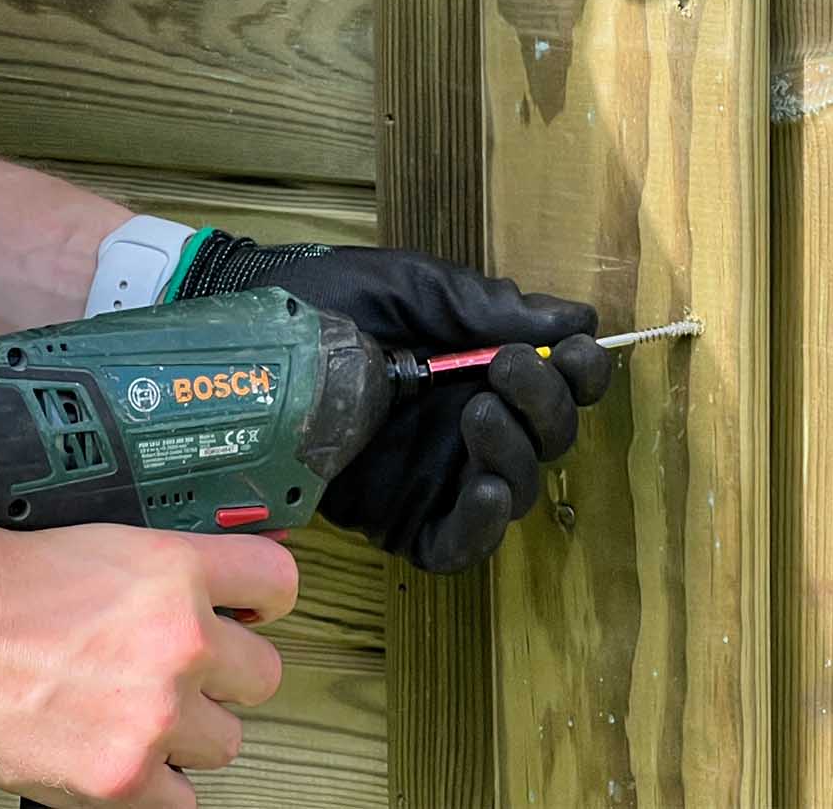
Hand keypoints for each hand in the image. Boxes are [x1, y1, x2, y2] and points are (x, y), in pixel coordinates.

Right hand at [0, 523, 293, 807]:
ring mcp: (157, 715)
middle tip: (194, 671)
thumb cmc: (2, 585)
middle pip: (265, 674)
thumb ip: (167, 568)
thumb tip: (210, 582)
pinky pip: (182, 800)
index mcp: (177, 572)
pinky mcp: (124, 779)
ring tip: (145, 712)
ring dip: (193, 732)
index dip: (269, 599)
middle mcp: (180, 642)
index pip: (278, 583)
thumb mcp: (105, 541)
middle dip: (231, 674)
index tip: (258, 611)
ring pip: (226, 741)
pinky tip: (127, 754)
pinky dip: (157, 783)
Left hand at [172, 233, 613, 571]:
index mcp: (485, 365)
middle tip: (508, 370)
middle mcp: (473, 422)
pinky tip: (482, 491)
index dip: (581, 372)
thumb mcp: (412, 288)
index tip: (578, 352)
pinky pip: (457, 543)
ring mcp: (438, 473)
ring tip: (480, 414)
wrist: (252, 338)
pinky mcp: (400, 518)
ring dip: (516, 456)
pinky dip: (481, 527)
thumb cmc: (330, 299)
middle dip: (546, 406)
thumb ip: (485, 307)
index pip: (560, 381)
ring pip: (513, 490)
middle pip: (547, 439)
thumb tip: (573, 318)